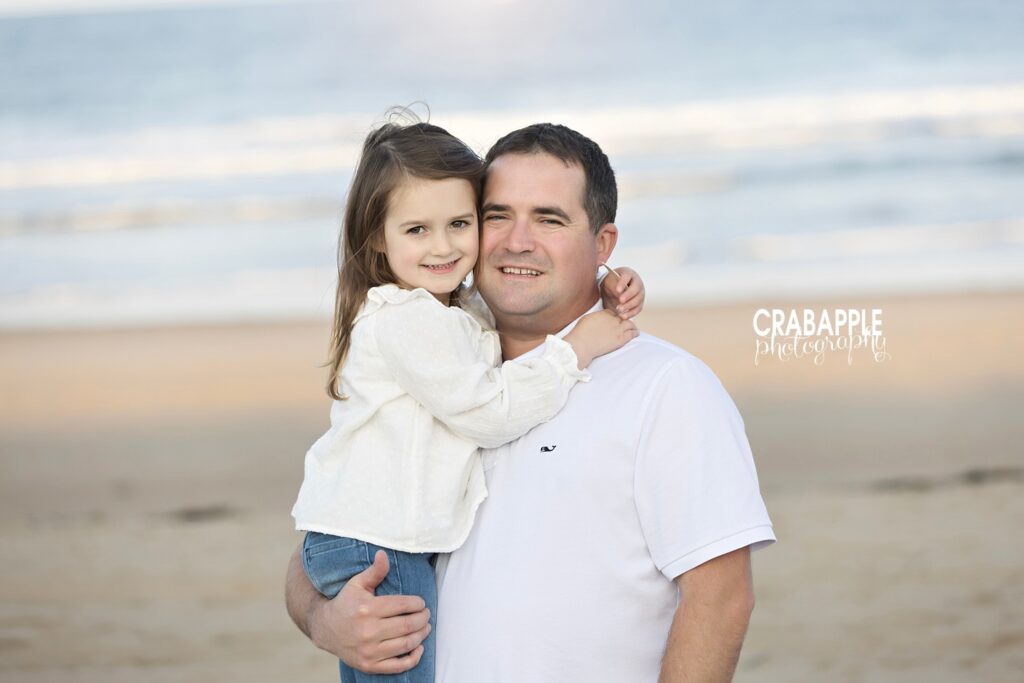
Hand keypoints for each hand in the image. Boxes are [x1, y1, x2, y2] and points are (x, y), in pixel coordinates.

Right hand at [309, 550, 431, 673]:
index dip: (418, 603)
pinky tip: (418, 648)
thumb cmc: (346, 603)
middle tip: (426, 614)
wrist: (325, 629)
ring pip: (406, 644)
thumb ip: (374, 571)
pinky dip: (413, 658)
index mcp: (367, 609)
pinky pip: (398, 665)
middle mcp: (368, 631)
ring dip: (422, 635)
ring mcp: (369, 650)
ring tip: (425, 627)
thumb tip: (384, 553)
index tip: (421, 603)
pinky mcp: (369, 665)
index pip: (403, 605)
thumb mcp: (357, 584)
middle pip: (408, 625)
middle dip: (423, 618)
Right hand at [564, 309, 637, 368]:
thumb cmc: (581, 333)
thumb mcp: (587, 318)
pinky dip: (635, 332)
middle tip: (625, 324)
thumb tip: (598, 318)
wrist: (582, 344)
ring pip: (630, 324)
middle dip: (623, 320)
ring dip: (632, 326)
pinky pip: (632, 333)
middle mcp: (613, 319)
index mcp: (604, 314)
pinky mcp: (620, 339)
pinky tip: (636, 333)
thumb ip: (596, 316)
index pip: (613, 313)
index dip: (615, 317)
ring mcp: (617, 329)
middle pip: (622, 317)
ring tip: (633, 328)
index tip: (615, 321)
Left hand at [600, 265, 644, 318]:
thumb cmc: (611, 283)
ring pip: (638, 300)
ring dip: (629, 305)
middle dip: (628, 295)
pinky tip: (623, 316)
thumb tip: (619, 294)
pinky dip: (631, 313)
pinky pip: (638, 309)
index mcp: (628, 274)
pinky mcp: (639, 303)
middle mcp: (637, 283)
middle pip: (636, 289)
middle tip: (620, 300)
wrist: (613, 289)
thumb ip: (613, 286)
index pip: (627, 276)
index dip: (623, 283)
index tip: (618, 290)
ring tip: (619, 309)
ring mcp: (640, 293)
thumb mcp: (609, 281)